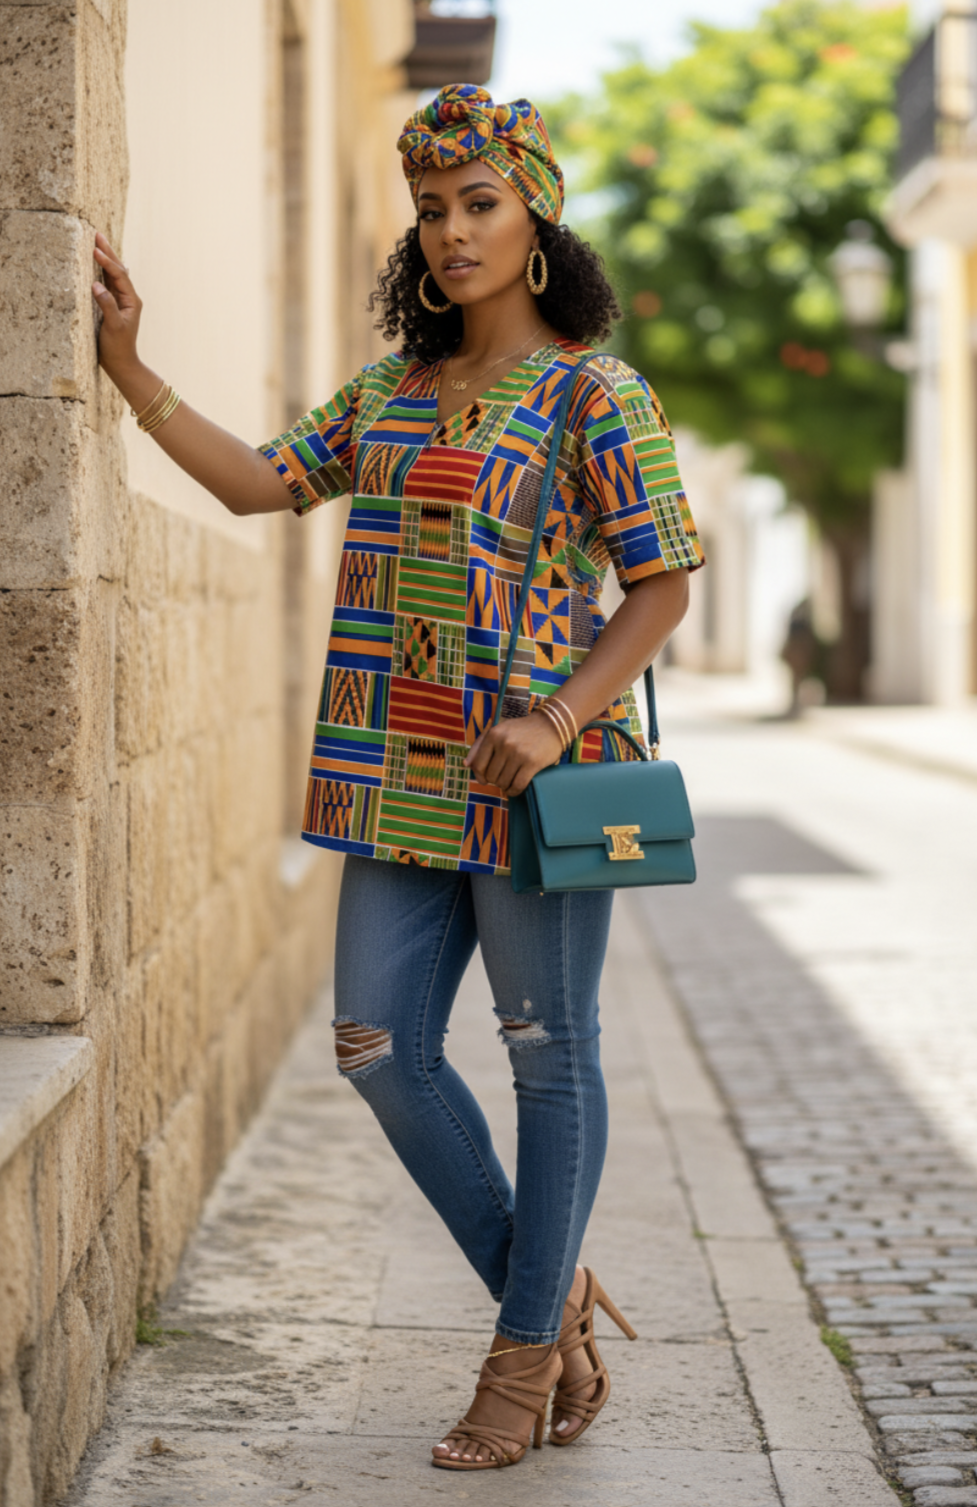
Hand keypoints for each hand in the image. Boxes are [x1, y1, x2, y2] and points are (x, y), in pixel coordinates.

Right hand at [91, 231, 141, 378]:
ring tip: (96, 242)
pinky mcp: (113, 305)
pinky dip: (102, 271)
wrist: (121, 364)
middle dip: (108, 252)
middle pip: (118, 270)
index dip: (107, 261)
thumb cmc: (117, 347)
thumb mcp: (112, 326)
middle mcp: (128, 298)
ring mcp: (121, 301)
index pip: (119, 275)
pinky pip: (108, 283)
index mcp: (132, 301)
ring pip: (113, 275)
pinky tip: (98, 263)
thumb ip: (107, 305)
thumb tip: (96, 285)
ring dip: (105, 258)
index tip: (94, 249)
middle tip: (96, 234)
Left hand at [464, 711, 563, 798]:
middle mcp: (504, 743)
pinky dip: (514, 791)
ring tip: (510, 781)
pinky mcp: (532, 763)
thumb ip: (479, 746)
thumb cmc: (522, 730)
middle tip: (503, 777)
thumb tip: (466, 765)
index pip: (478, 765)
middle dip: (495, 780)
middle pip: (491, 776)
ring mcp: (518, 753)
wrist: (551, 724)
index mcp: (493, 734)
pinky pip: (517, 785)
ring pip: (503, 782)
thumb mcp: (499, 731)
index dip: (480, 776)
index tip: (485, 780)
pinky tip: (515, 789)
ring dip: (505, 786)